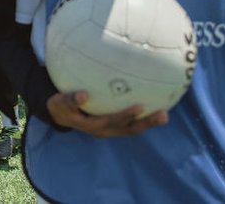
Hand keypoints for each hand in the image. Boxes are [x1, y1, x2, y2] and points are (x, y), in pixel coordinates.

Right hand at [46, 90, 167, 137]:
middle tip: (163, 114)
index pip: (113, 122)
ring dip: (148, 123)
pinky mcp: (113, 125)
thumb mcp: (60, 102)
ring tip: (165, 114)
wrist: (60, 114)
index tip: (140, 107)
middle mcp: (105, 130)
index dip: (126, 116)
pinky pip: (130, 123)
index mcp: (93, 126)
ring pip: (132, 128)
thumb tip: (83, 94)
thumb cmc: (60, 106)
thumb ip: (70, 99)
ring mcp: (110, 129)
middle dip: (146, 123)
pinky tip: (153, 106)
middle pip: (128, 129)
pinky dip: (142, 118)